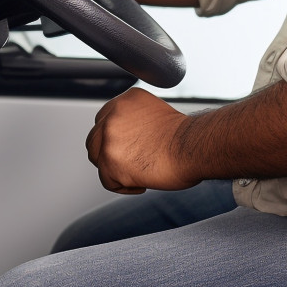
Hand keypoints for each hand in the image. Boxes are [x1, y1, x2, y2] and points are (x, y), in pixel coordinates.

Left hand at [85, 87, 200, 193]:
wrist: (191, 147)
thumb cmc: (183, 136)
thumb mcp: (154, 113)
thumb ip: (134, 119)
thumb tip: (126, 136)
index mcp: (125, 100)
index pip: (104, 119)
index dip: (113, 136)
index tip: (126, 146)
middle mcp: (113, 115)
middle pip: (95, 139)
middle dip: (109, 153)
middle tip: (131, 162)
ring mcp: (109, 137)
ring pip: (98, 159)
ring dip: (114, 169)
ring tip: (138, 172)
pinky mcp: (109, 162)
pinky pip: (107, 181)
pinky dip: (124, 186)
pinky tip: (142, 182)